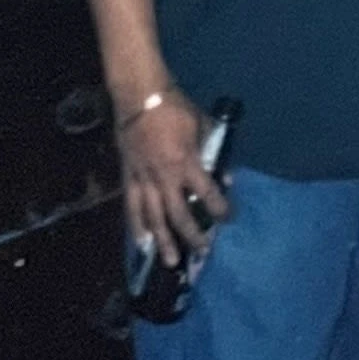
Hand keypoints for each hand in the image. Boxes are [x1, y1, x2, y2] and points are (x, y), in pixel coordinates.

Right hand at [116, 89, 227, 265]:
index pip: (207, 193)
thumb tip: (227, 176)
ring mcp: (144, 180)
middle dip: (192, 234)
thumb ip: (213, 151)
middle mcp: (165, 177)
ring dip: (163, 240)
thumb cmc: (175, 108)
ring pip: (153, 217)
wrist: (141, 98)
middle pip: (179, 214)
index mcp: (186, 163)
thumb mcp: (203, 125)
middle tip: (202, 250)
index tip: (229, 218)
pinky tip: (140, 242)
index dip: (220, 208)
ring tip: (170, 261)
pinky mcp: (128, 178)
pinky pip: (132, 207)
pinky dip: (136, 226)